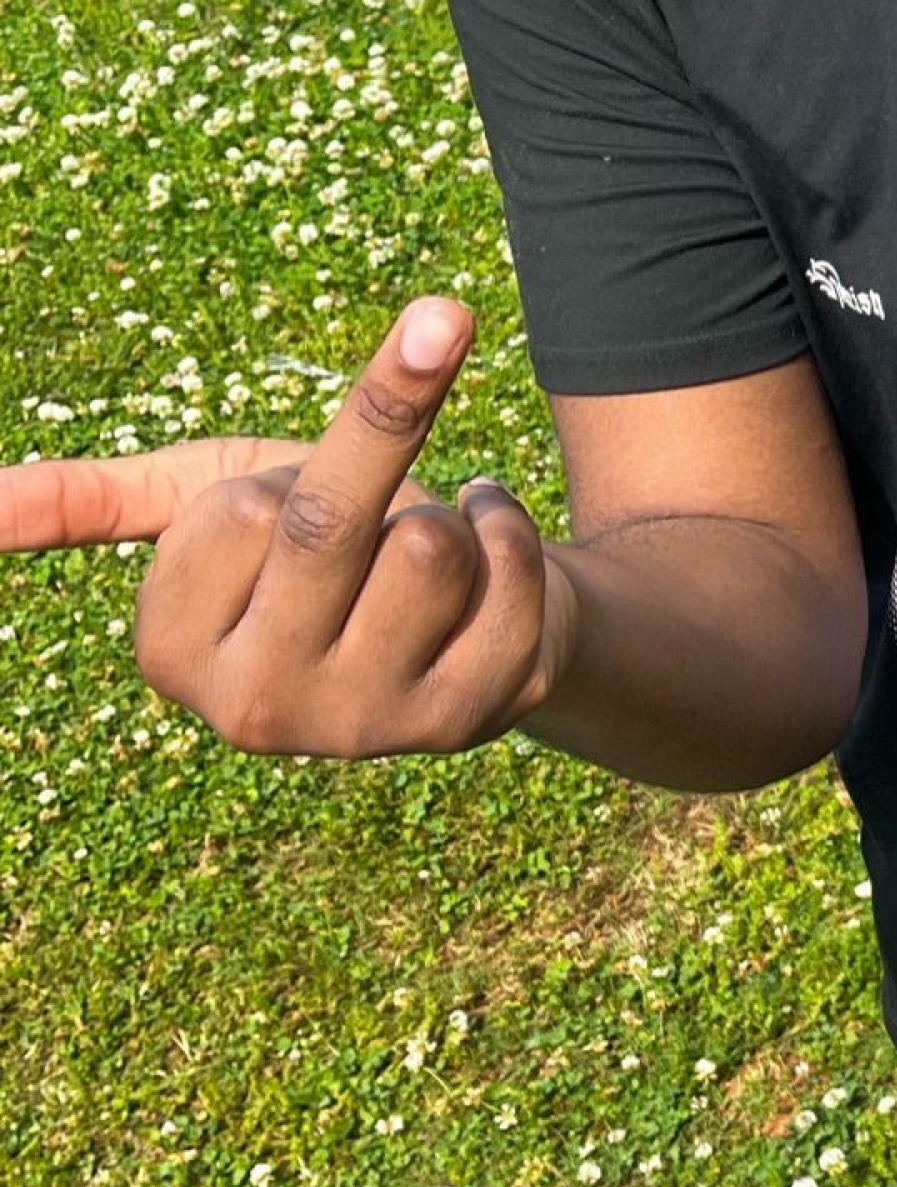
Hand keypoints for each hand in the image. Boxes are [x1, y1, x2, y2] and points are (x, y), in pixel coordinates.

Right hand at [0, 295, 571, 759]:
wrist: (469, 598)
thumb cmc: (325, 540)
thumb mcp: (206, 503)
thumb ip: (92, 500)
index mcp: (169, 655)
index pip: (243, 508)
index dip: (292, 472)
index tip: (298, 510)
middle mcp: (255, 712)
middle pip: (332, 522)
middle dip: (379, 458)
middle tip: (385, 490)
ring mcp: (365, 728)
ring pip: (429, 545)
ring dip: (448, 511)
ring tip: (428, 545)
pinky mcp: (469, 719)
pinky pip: (513, 573)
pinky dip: (514, 529)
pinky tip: (490, 559)